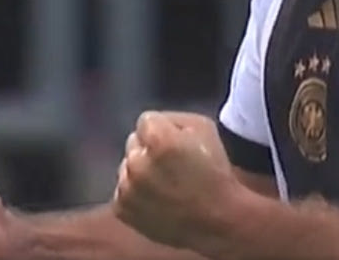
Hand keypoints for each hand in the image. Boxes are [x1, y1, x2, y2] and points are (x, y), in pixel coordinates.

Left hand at [112, 111, 247, 250]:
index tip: (176, 142)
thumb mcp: (204, 128)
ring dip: (140, 171)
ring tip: (164, 183)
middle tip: (170, 163)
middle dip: (148, 149)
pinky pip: (122, 191)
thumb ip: (174, 119)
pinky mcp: (122, 210)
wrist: (217, 220)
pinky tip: (156, 198)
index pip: (145, 120)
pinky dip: (135, 193)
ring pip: (126, 167)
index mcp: (159, 139)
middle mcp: (137, 162)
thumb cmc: (214, 171)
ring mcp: (127, 188)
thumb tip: (154, 124)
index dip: (163, 129)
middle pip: (133, 143)